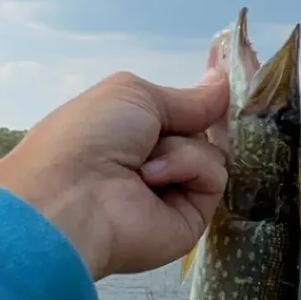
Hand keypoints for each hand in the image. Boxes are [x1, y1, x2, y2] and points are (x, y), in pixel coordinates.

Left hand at [0, 69, 230, 279]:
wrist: (74, 198)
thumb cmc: (91, 135)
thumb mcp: (134, 94)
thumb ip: (187, 97)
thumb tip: (226, 82)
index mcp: (135, 132)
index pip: (182, 114)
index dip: (201, 102)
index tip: (224, 84)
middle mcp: (156, 162)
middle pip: (201, 133)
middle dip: (190, 123)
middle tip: (164, 129)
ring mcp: (177, 191)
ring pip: (212, 153)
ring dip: (180, 149)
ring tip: (144, 165)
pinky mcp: (194, 217)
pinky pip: (214, 178)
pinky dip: (189, 168)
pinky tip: (153, 179)